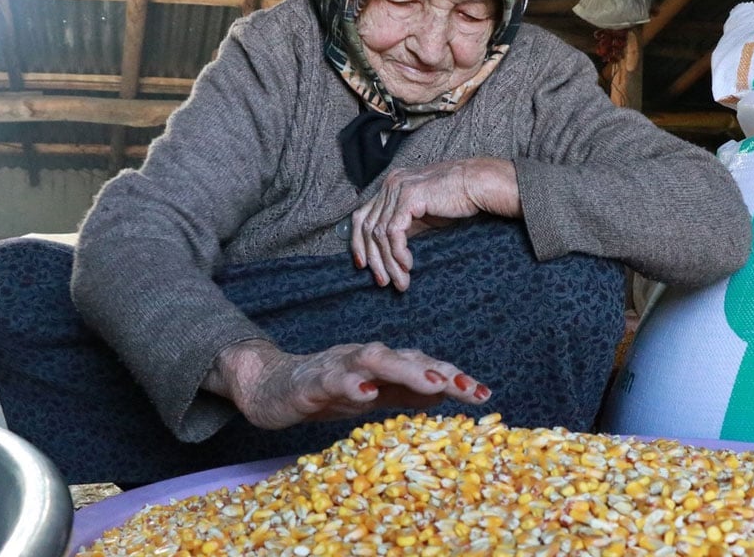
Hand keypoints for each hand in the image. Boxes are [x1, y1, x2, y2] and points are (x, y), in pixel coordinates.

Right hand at [202, 339, 490, 429]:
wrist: (268, 385)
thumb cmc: (325, 390)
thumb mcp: (372, 395)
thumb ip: (405, 393)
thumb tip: (445, 393)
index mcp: (382, 365)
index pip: (424, 367)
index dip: (454, 378)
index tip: (485, 394)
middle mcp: (365, 358)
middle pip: (407, 358)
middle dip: (439, 371)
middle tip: (468, 388)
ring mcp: (338, 367)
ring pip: (374, 360)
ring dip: (405, 370)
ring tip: (433, 383)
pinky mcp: (311, 382)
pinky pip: (332, 380)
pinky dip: (350, 384)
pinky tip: (366, 393)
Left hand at [351, 157, 519, 290]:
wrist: (478, 185)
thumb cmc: (456, 200)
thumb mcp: (422, 216)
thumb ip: (403, 226)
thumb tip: (386, 251)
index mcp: (391, 186)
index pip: (362, 217)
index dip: (358, 244)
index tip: (363, 266)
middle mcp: (390, 184)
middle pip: (367, 227)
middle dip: (374, 259)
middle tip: (383, 281)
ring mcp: (398, 188)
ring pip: (380, 233)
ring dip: (389, 262)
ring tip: (400, 280)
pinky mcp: (409, 197)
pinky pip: (394, 232)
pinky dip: (398, 252)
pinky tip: (408, 265)